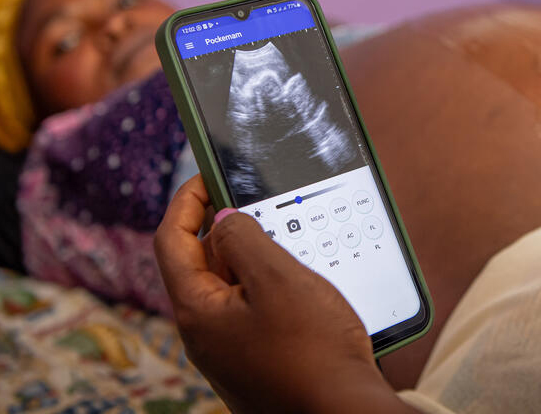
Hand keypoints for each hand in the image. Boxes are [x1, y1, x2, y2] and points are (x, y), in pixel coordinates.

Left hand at [154, 175, 416, 413]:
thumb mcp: (277, 278)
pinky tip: (299, 279)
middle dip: (224, 227)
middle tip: (255, 201)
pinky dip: (267, 283)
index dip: (186, 201)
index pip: (171, 241)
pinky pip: (251, 308)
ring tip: (284, 237)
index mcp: (199, 311)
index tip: (207, 175)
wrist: (343, 412)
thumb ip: (243, 239)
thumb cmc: (314, 350)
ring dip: (251, 255)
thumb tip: (223, 224)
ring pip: (230, 286)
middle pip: (200, 263)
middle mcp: (206, 334)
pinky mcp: (257, 359)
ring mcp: (231, 349)